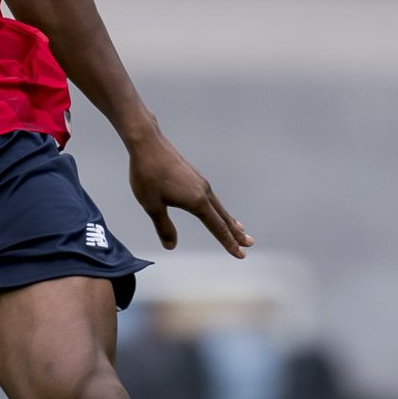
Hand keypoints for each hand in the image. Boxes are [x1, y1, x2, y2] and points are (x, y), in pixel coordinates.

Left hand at [126, 132, 249, 257]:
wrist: (148, 144)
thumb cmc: (148, 174)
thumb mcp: (152, 205)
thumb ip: (164, 227)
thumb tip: (171, 246)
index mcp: (196, 201)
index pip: (217, 227)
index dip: (228, 243)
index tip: (240, 254)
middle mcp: (203, 192)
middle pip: (223, 217)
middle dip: (236, 233)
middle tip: (249, 244)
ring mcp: (201, 183)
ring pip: (219, 207)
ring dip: (229, 220)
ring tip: (239, 229)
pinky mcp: (194, 177)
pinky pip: (212, 198)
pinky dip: (219, 209)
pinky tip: (216, 210)